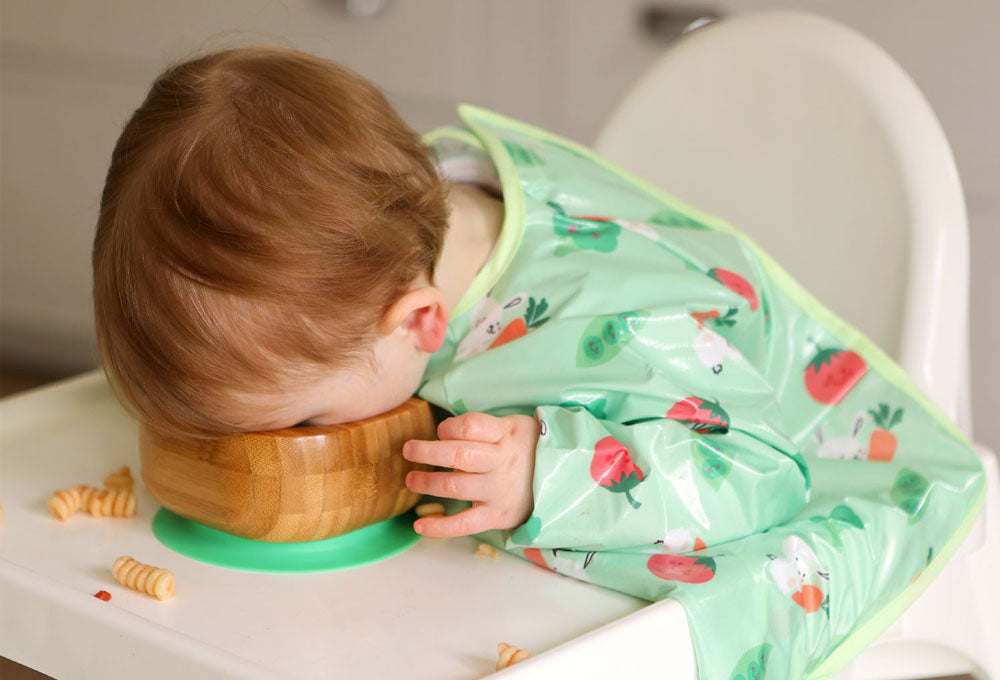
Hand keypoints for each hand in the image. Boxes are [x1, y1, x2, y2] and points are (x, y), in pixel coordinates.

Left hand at [403, 412, 538, 537]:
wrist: (565, 480)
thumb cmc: (529, 449)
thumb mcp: (514, 427)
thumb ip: (482, 428)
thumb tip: (443, 435)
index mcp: (506, 435)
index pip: (470, 426)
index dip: (449, 427)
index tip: (441, 430)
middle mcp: (503, 462)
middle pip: (458, 456)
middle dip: (427, 452)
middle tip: (408, 450)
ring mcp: (500, 491)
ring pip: (455, 487)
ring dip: (427, 483)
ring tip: (411, 480)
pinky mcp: (499, 516)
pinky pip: (465, 524)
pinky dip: (440, 527)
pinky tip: (419, 526)